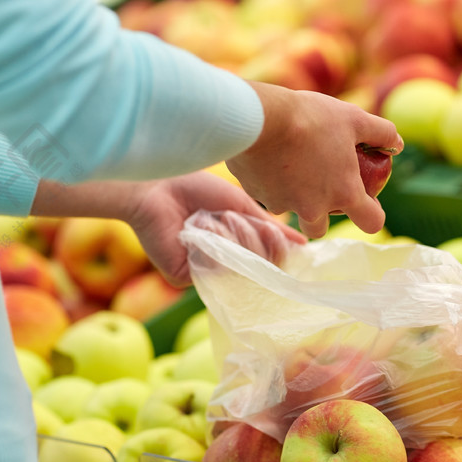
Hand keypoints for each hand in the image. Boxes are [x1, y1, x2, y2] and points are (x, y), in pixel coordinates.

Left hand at [125, 171, 305, 286]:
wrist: (156, 184)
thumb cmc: (195, 188)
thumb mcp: (242, 205)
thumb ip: (271, 227)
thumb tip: (304, 243)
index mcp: (236, 247)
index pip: (270, 257)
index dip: (277, 246)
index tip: (276, 231)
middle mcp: (222, 263)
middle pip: (260, 264)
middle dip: (253, 236)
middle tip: (233, 216)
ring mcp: (204, 272)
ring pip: (241, 267)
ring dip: (232, 236)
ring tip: (211, 217)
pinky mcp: (184, 277)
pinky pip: (216, 268)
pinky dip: (213, 242)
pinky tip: (197, 227)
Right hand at [225, 82, 403, 238]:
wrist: (258, 118)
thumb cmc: (312, 117)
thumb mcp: (354, 118)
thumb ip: (382, 133)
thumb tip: (397, 144)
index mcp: (344, 193)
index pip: (371, 223)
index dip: (373, 214)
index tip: (368, 201)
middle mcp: (314, 208)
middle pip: (320, 229)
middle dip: (323, 214)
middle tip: (321, 185)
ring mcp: (284, 205)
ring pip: (293, 210)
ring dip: (296, 197)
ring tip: (293, 166)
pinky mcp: (258, 196)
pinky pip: (270, 195)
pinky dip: (273, 182)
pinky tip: (271, 157)